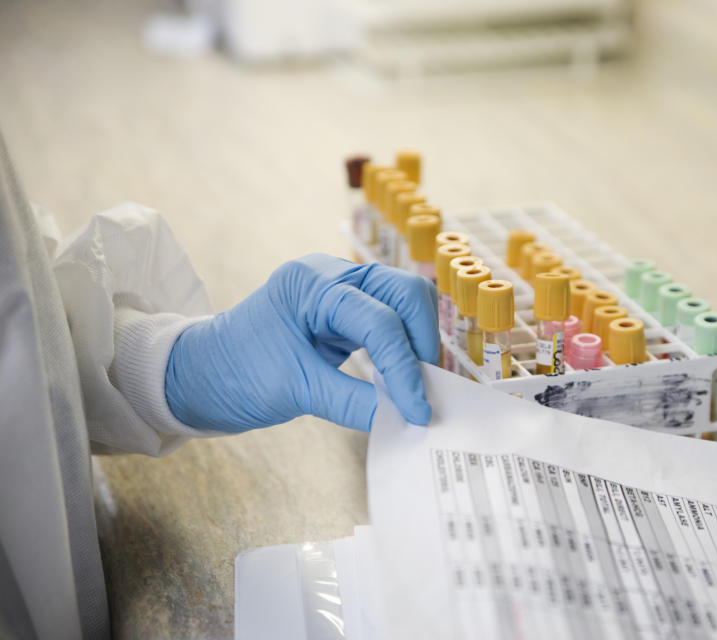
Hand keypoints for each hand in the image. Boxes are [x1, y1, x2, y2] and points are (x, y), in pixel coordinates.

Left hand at [164, 254, 439, 431]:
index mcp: (311, 284)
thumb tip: (403, 416)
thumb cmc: (234, 375)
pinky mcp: (345, 310)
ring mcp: (340, 289)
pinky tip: (401, 378)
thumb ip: (354, 402)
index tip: (417, 410)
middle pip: (405, 293)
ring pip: (405, 302)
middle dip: (422, 341)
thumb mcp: (296, 391)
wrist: (199, 375)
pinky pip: (390, 319)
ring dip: (418, 342)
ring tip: (415, 386)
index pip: (380, 320)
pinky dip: (403, 347)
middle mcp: (331, 276)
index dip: (405, 367)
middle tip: (425, 390)